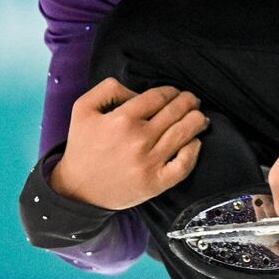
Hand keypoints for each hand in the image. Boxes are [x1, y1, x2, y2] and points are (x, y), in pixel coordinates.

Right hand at [49, 77, 208, 209]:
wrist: (78, 189)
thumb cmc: (82, 146)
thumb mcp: (83, 108)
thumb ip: (108, 89)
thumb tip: (138, 91)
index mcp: (122, 118)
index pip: (158, 96)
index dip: (171, 91)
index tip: (175, 93)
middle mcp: (139, 138)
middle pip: (176, 112)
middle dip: (189, 102)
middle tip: (193, 101)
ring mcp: (149, 162)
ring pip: (184, 133)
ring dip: (198, 120)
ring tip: (200, 117)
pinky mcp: (156, 182)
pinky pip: (184, 164)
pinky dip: (194, 150)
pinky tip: (195, 142)